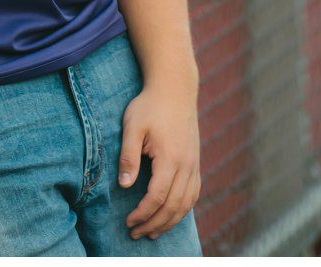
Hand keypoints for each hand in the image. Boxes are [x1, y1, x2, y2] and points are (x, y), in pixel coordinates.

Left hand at [118, 73, 201, 239]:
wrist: (174, 87)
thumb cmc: (150, 105)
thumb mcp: (133, 126)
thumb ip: (128, 156)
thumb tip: (124, 185)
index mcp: (170, 157)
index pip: (157, 197)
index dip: (143, 214)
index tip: (129, 221)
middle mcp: (187, 164)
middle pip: (173, 206)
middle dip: (153, 224)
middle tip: (136, 233)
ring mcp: (194, 164)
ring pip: (186, 204)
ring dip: (169, 222)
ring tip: (152, 232)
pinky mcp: (196, 162)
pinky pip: (194, 194)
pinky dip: (183, 209)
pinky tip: (171, 215)